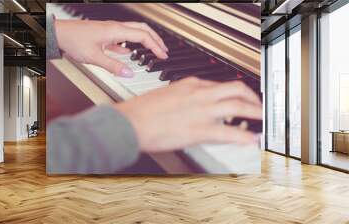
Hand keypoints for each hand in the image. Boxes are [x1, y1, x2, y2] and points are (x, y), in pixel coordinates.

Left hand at [54, 20, 167, 76]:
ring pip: (133, 32)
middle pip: (142, 30)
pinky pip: (122, 38)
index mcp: (116, 31)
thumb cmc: (73, 40)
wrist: (58, 34)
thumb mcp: (95, 57)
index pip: (144, 37)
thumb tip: (130, 73)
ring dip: (145, 41)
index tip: (163, 56)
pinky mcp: (104, 35)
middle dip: (155, 40)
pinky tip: (128, 53)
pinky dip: (130, 45)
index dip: (156, 46)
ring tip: (152, 50)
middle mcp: (115, 28)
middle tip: (163, 50)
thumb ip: (114, 66)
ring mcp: (110, 30)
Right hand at [114, 77, 261, 152]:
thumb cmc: (141, 111)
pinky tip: (251, 139)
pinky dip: (243, 135)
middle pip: (236, 89)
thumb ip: (182, 97)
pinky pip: (228, 131)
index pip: (219, 84)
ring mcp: (200, 111)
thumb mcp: (165, 96)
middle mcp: (199, 94)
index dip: (234, 92)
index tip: (239, 98)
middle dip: (252, 97)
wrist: (129, 121)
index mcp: (189, 85)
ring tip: (263, 119)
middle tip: (259, 105)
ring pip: (238, 105)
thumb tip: (192, 105)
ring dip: (255, 112)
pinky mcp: (198, 130)